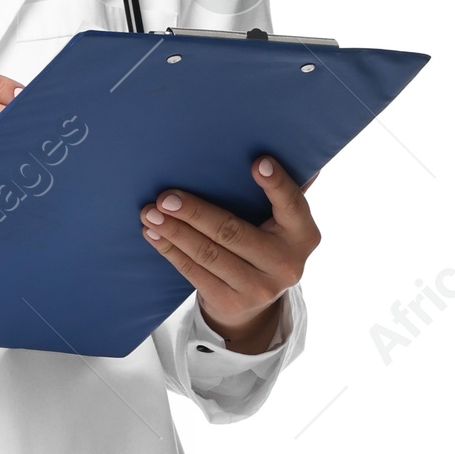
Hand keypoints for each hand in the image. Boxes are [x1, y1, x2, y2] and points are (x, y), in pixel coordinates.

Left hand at [141, 156, 319, 349]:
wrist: (257, 305)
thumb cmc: (266, 244)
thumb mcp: (283, 224)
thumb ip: (283, 194)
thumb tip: (283, 148)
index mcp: (304, 236)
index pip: (292, 205)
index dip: (277, 185)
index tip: (258, 162)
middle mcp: (286, 264)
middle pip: (233, 232)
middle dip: (195, 213)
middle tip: (166, 197)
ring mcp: (259, 288)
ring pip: (208, 254)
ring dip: (175, 231)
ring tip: (151, 213)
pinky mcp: (230, 303)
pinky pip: (194, 272)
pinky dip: (170, 250)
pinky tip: (153, 234)